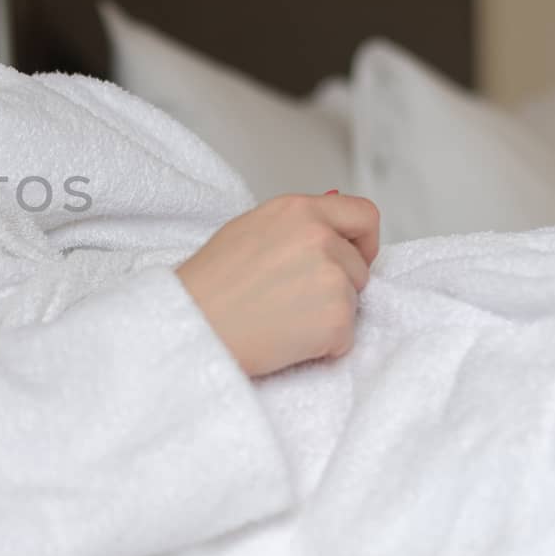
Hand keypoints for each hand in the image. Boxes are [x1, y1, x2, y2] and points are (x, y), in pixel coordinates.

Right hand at [174, 193, 379, 377]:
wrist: (191, 326)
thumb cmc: (208, 284)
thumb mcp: (249, 231)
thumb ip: (297, 226)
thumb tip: (337, 221)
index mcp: (298, 210)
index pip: (364, 215)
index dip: (362, 242)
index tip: (351, 258)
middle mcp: (320, 237)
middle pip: (359, 266)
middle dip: (337, 285)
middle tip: (291, 299)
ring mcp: (332, 278)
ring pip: (354, 302)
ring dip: (327, 315)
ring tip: (280, 319)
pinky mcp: (337, 319)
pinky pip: (346, 336)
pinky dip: (322, 345)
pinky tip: (284, 338)